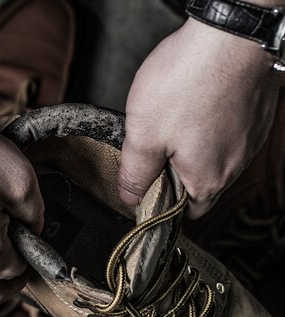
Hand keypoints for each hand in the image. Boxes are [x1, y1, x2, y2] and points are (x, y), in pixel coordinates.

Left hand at [118, 18, 279, 217]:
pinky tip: (197, 105)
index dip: (165, 204)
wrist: (231, 34)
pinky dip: (213, 125)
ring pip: (217, 156)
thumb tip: (129, 197)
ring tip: (175, 121)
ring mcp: (250, 139)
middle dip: (177, 172)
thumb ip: (135, 173)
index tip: (149, 186)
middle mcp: (236, 166)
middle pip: (202, 184)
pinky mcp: (257, 114)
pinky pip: (231, 131)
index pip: (187, 212)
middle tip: (157, 147)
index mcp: (208, 180)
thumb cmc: (189, 80)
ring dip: (195, 147)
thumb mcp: (145, 135)